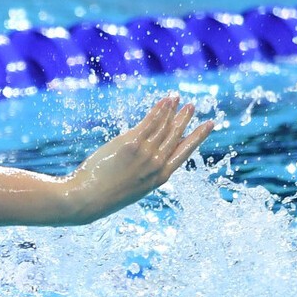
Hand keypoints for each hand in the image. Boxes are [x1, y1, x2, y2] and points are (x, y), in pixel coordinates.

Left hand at [65, 95, 213, 222]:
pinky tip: (165, 101)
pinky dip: (159, 110)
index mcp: (160, 177)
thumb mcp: (134, 187)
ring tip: (177, 98)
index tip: (208, 125)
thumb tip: (147, 152)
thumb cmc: (105, 195)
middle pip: (175, 136)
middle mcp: (157, 164)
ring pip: (163, 127)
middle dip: (184, 119)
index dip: (197, 137)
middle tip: (191, 106)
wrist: (88, 199)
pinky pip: (149, 122)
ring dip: (172, 110)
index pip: (184, 152)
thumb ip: (145, 171)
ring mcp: (145, 153)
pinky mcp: (131, 144)